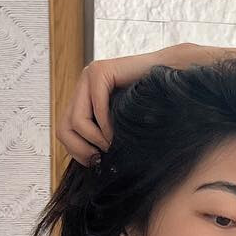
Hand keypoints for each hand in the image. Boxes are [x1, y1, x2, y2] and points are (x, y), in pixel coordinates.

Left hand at [56, 43, 209, 166]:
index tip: (96, 163)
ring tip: (114, 145)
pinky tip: (119, 134)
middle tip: (100, 159)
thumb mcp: (119, 128)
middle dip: (81, 149)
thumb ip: (101, 138)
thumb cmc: (152, 110)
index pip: (64, 131)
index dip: (76, 152)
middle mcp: (82, 86)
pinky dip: (107, 127)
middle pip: (63, 127)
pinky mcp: (100, 71)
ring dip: (96, 140)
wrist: (172, 83)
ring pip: (76, 121)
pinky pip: (96, 109)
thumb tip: (89, 164)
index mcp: (83, 98)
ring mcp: (89, 75)